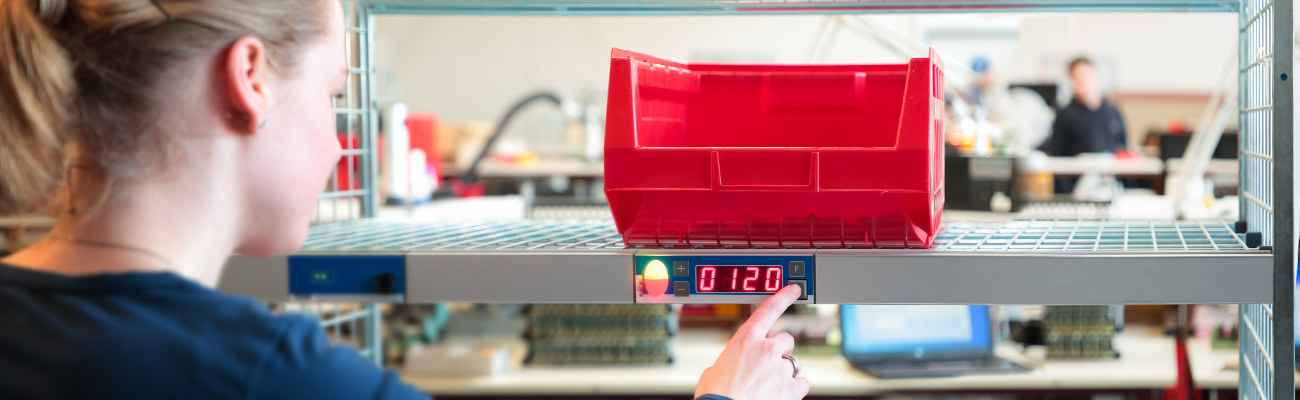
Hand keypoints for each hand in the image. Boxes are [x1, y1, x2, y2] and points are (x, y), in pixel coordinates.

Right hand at [694, 284, 808, 399]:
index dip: (784, 296)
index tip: (795, 289)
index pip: (769, 309)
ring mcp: (781, 368)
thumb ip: (731, 359)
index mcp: (746, 339)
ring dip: (783, 372)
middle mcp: (767, 349)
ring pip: (792, 363)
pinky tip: (780, 394)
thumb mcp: (715, 369)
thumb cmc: (714, 395)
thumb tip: (734, 365)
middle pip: (786, 339)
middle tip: (766, 366)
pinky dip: (794, 389)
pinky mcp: (791, 389)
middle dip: (779, 350)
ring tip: (766, 386)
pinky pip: (802, 382)